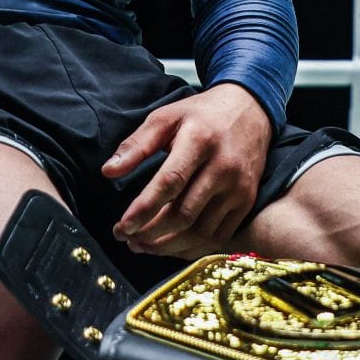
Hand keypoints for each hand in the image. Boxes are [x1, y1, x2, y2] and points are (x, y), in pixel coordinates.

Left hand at [105, 85, 271, 255]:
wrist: (250, 110)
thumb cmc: (200, 115)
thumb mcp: (166, 117)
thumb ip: (136, 145)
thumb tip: (108, 171)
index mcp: (200, 141)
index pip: (169, 183)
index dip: (143, 209)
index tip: (121, 226)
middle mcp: (223, 167)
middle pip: (184, 214)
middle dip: (150, 233)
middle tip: (125, 237)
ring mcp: (239, 188)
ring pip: (200, 232)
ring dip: (167, 246)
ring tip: (141, 245)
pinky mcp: (247, 202)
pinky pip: (217, 237)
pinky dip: (190, 248)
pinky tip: (169, 245)